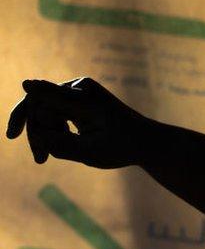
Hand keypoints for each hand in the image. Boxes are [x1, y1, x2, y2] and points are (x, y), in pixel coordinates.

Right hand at [5, 77, 151, 168]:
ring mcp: (77, 91)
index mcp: (85, 97)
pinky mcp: (76, 99)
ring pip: (43, 111)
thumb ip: (57, 140)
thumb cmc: (121, 148)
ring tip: (45, 158)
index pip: (41, 102)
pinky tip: (57, 147)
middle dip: (36, 134)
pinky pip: (51, 113)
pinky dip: (52, 131)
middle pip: (39, 107)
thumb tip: (34, 120)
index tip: (11, 134)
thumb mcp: (88, 152)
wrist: (146, 143)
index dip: (22, 116)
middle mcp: (80, 88)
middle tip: (40, 160)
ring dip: (43, 135)